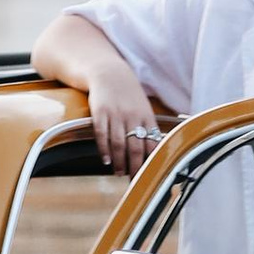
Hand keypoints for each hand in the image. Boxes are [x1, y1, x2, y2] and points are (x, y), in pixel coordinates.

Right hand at [88, 54, 162, 177]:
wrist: (109, 73)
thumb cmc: (128, 95)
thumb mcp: (143, 108)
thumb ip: (148, 128)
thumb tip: (153, 154)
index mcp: (146, 117)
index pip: (152, 144)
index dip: (150, 162)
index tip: (149, 176)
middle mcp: (132, 116)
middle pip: (135, 148)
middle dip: (134, 167)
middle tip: (133, 180)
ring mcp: (115, 114)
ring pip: (118, 144)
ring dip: (119, 161)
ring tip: (119, 172)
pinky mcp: (100, 111)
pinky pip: (102, 134)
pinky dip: (104, 149)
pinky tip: (105, 160)